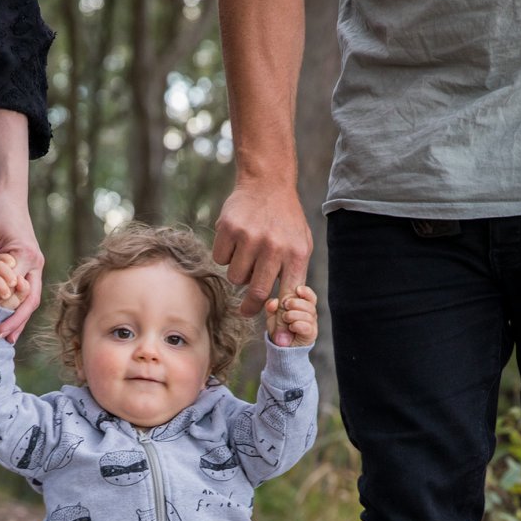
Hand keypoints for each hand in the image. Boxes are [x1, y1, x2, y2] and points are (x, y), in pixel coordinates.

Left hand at [0, 186, 42, 339]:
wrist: (10, 198)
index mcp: (25, 254)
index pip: (10, 286)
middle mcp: (35, 264)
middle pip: (29, 300)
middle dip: (16, 320)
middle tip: (0, 336)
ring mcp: (35, 267)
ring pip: (31, 300)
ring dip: (20, 320)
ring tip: (8, 338)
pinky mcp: (29, 269)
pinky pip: (26, 294)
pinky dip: (18, 309)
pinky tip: (9, 323)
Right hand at [213, 181, 311, 320]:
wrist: (268, 183)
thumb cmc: (285, 222)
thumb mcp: (300, 246)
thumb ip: (294, 277)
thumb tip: (280, 314)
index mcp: (295, 253)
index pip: (287, 295)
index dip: (280, 318)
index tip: (276, 336)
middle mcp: (273, 246)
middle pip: (256, 292)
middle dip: (251, 305)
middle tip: (247, 308)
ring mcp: (250, 237)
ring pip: (235, 277)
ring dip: (239, 272)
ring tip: (248, 255)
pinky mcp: (229, 229)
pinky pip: (220, 260)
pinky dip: (226, 255)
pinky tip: (236, 241)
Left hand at [264, 284, 317, 347]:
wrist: (280, 348)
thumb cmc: (279, 330)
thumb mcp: (272, 316)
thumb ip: (271, 307)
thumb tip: (273, 302)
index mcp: (303, 307)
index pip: (310, 296)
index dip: (306, 292)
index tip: (297, 290)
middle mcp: (310, 315)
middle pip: (310, 304)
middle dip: (297, 303)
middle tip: (286, 305)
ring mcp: (311, 325)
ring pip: (309, 315)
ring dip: (295, 314)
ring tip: (285, 318)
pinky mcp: (310, 335)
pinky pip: (307, 327)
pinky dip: (298, 324)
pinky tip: (291, 326)